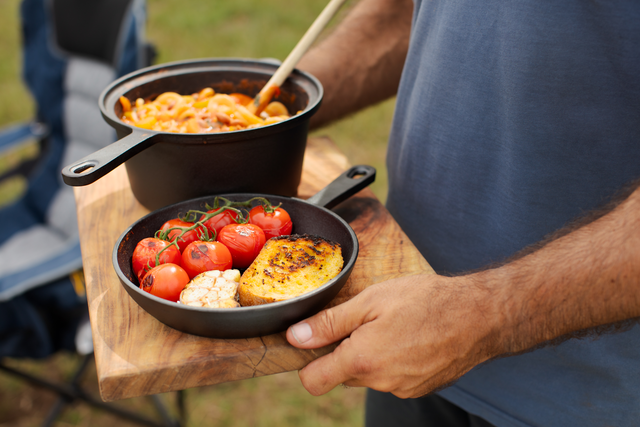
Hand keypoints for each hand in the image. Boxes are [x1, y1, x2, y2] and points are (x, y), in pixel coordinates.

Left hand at [286, 273, 501, 397]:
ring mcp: (402, 389)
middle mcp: (380, 382)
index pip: (313, 381)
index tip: (317, 341)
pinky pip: (392, 377)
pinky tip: (409, 337)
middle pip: (342, 374)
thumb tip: (296, 337)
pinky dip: (393, 361)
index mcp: (362, 360)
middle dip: (345, 351)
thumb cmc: (426, 301)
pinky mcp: (419, 388)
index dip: (307, 362)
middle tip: (364, 321)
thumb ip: (330, 323)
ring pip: (368, 375)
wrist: (479, 315)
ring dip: (370, 355)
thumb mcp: (371, 301)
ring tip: (392, 326)